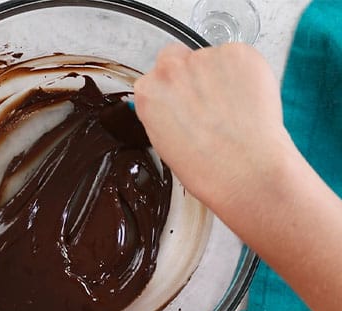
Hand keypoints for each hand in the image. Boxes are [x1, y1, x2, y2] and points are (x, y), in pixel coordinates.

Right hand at [134, 44, 297, 216]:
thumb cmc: (206, 167)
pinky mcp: (239, 53)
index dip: (173, 90)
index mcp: (149, 93)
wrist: (245, 169)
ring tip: (234, 108)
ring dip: (222, 76)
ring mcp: (206, 57)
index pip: (155, 76)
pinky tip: (249, 100)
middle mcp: (172, 69)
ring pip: (213, 59)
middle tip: (209, 101)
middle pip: (178, 58)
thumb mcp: (165, 143)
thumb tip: (180, 103)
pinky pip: (241, 58)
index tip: (183, 101)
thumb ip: (166, 112)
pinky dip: (247, 74)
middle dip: (191, 74)